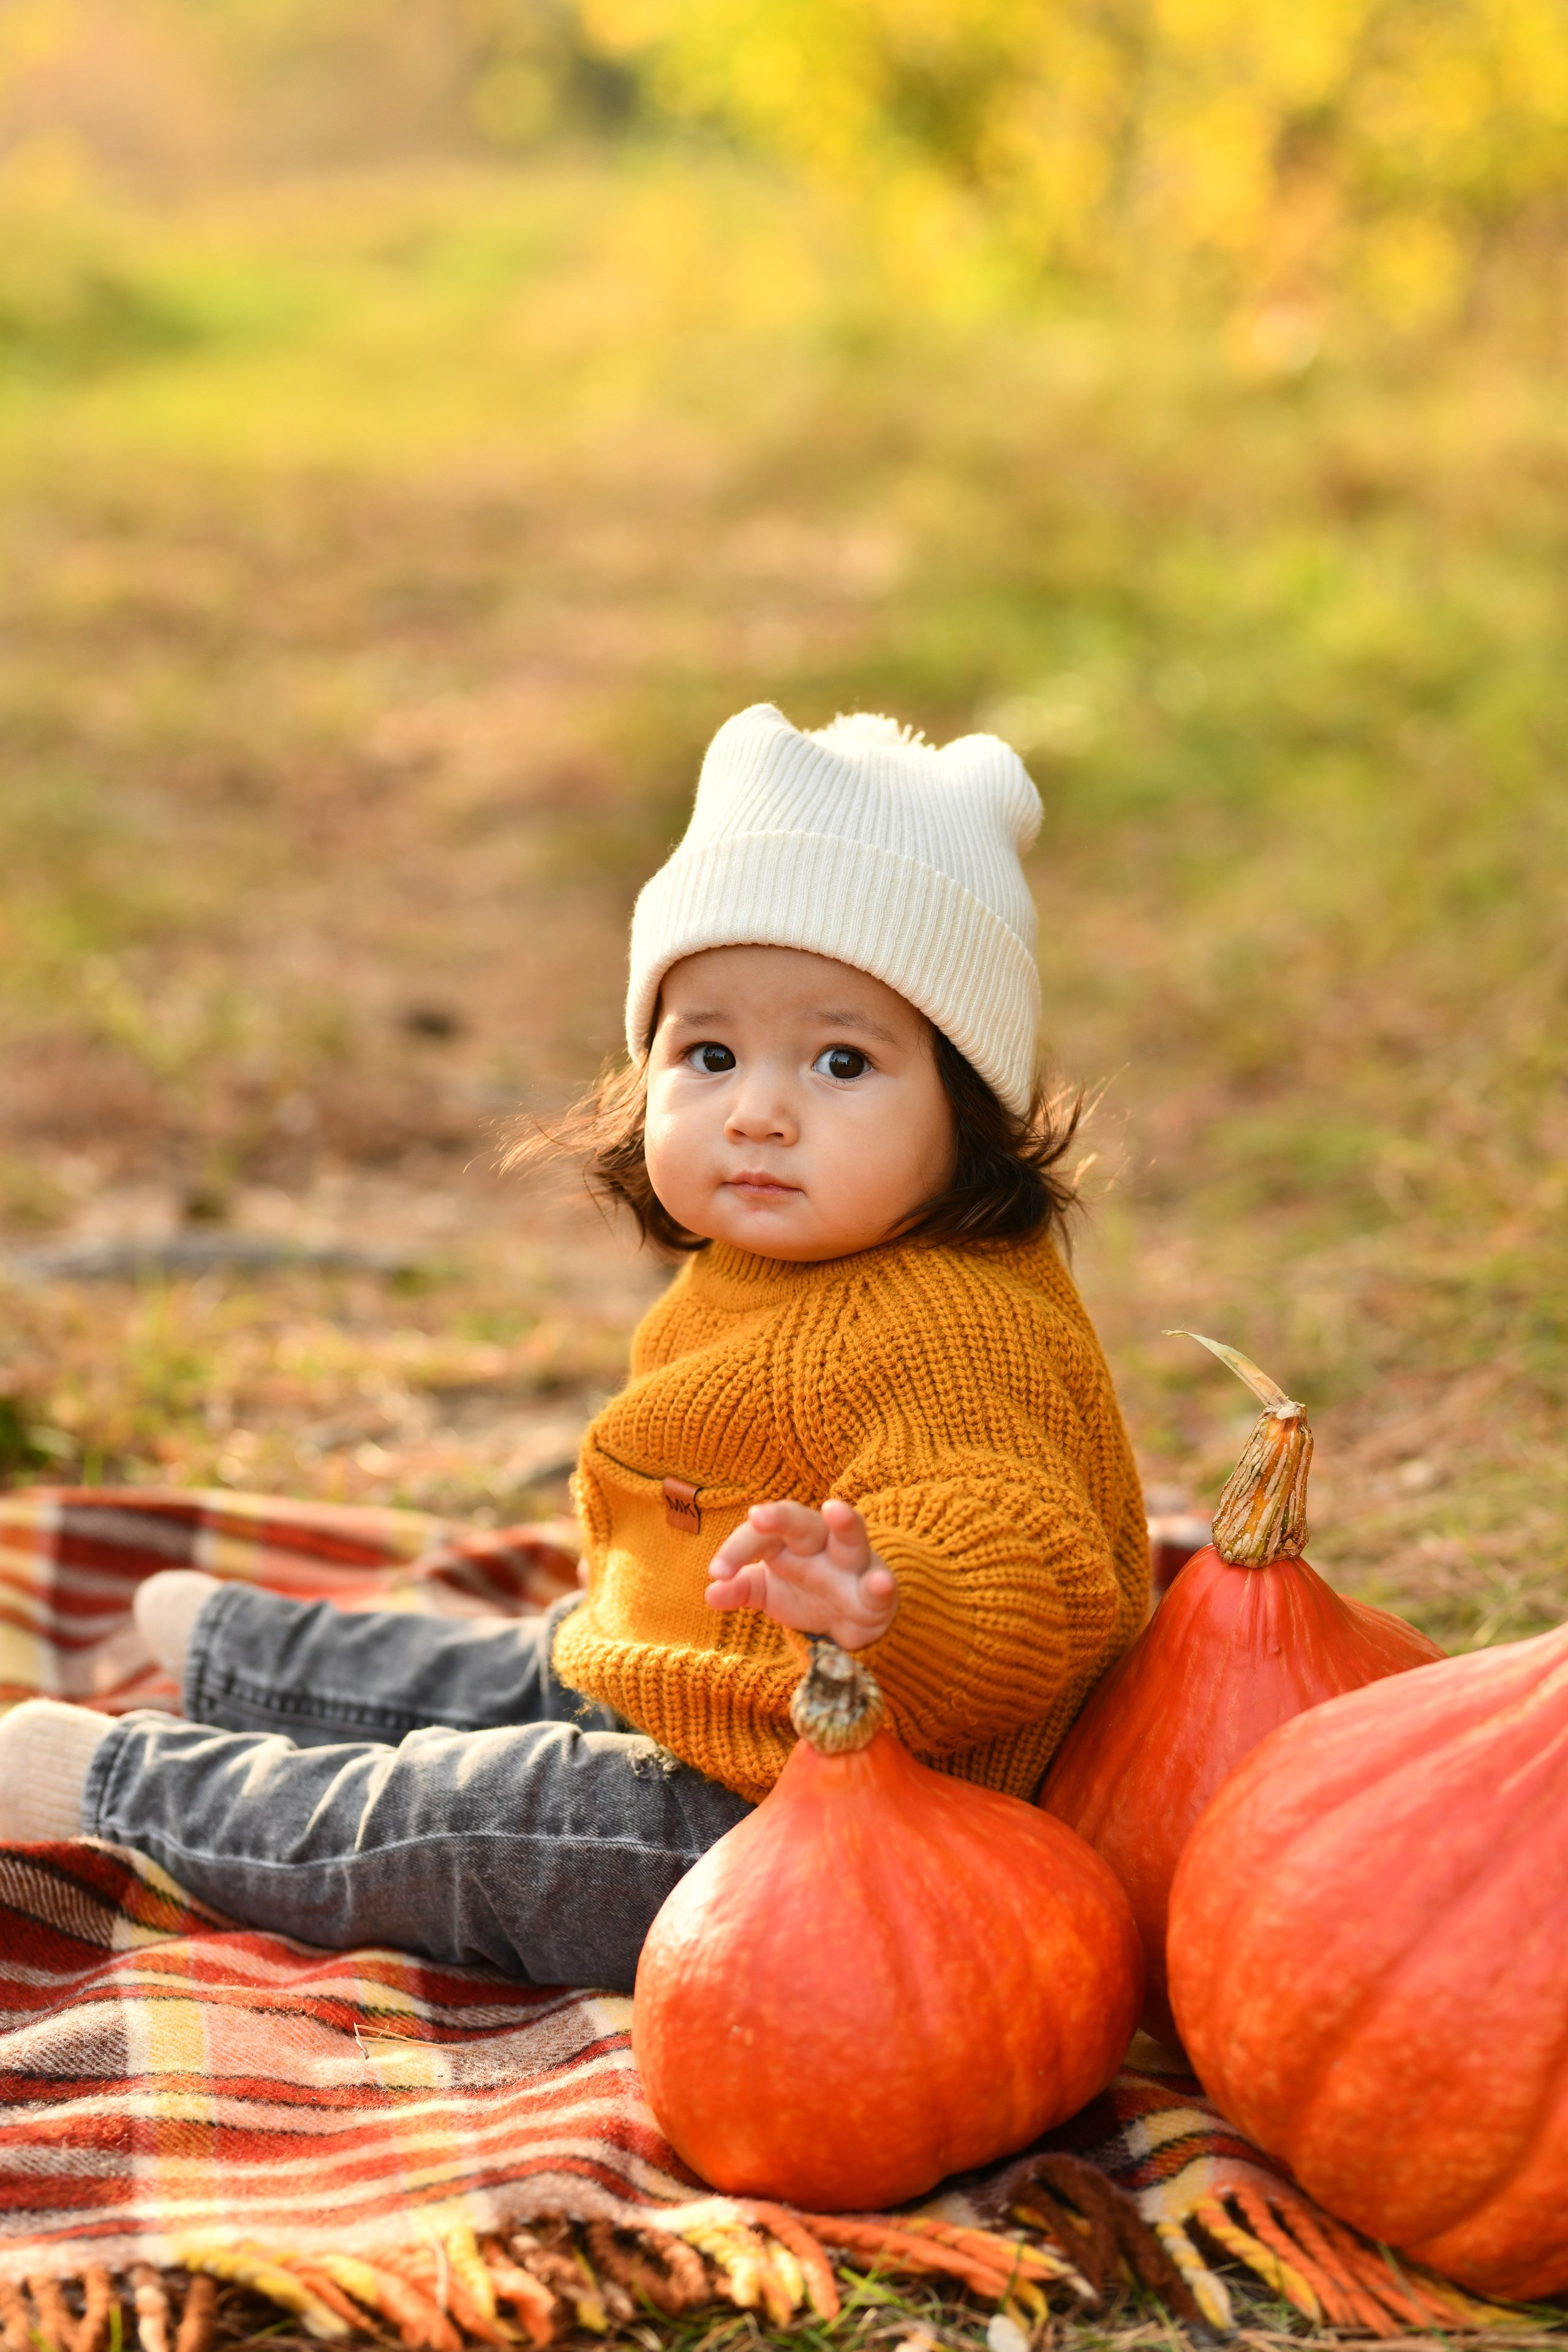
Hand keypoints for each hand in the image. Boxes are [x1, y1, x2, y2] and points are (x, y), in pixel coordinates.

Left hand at [705, 1498, 897, 1649]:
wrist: (850, 1623)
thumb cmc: (805, 1593)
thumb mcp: (767, 1594)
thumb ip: (740, 1590)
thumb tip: (710, 1593)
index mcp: (789, 1542)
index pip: (762, 1534)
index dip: (738, 1548)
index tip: (717, 1573)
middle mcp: (821, 1545)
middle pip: (801, 1522)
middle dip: (781, 1517)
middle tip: (757, 1516)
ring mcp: (852, 1566)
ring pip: (851, 1538)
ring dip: (845, 1523)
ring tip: (835, 1509)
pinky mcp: (877, 1593)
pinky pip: (879, 1585)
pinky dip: (881, 1585)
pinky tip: (881, 1584)